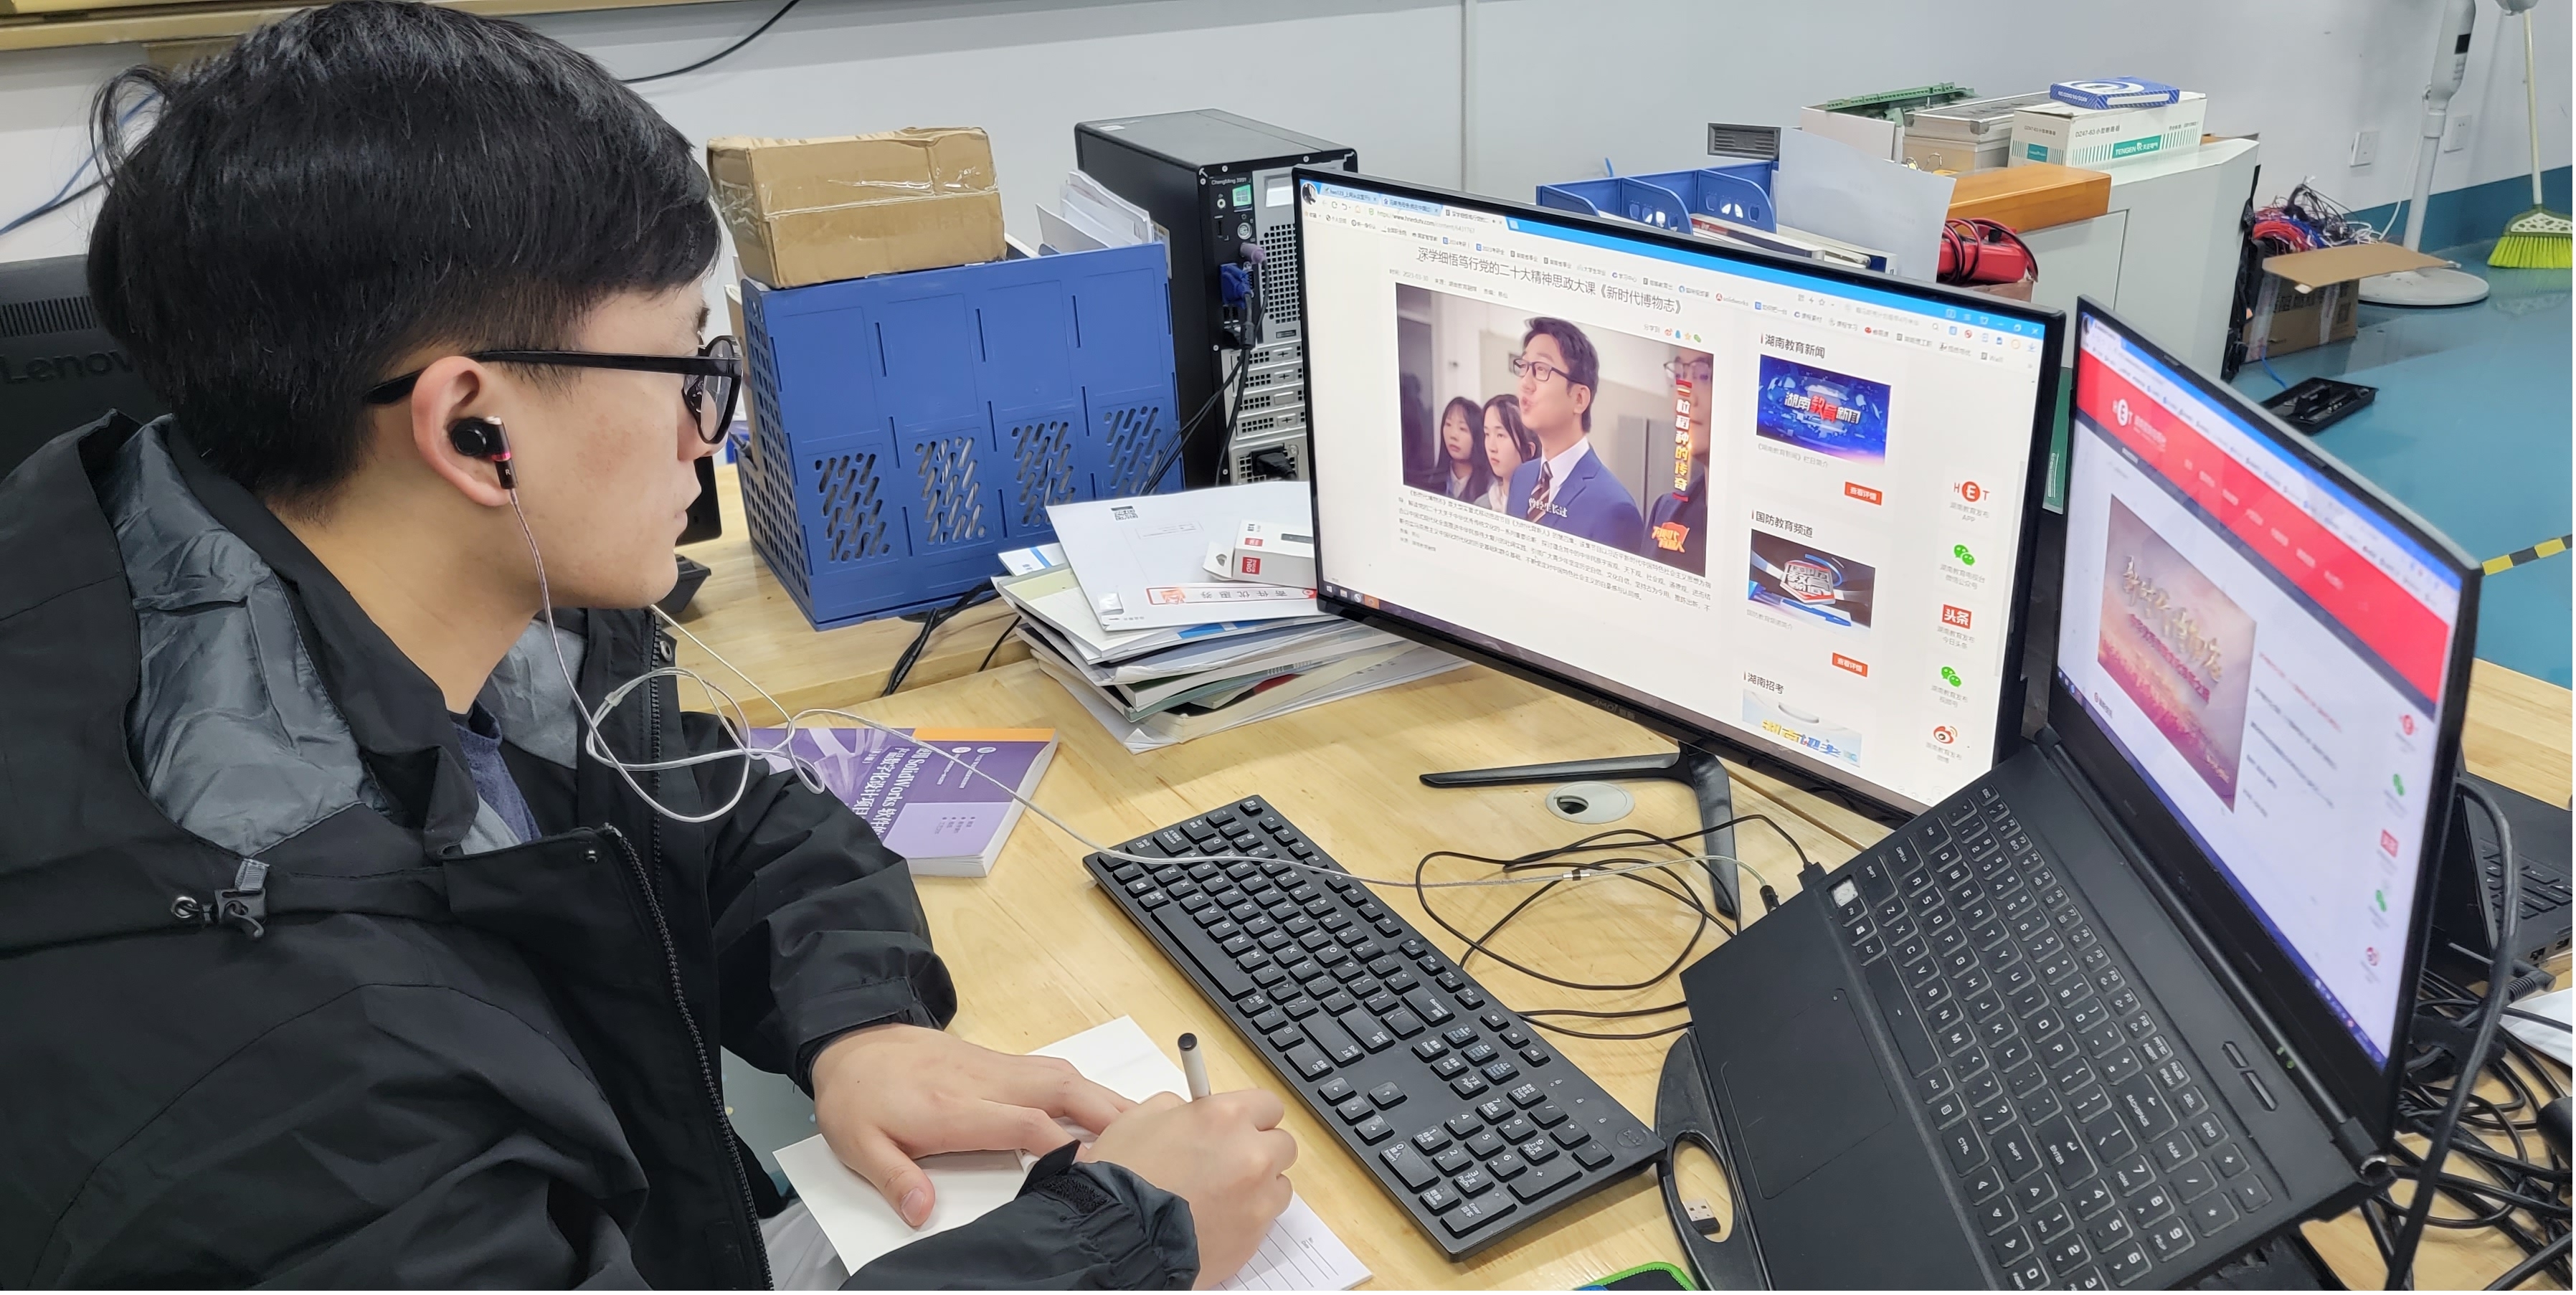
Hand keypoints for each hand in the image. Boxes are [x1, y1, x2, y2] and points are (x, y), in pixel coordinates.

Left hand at [811, 1023, 1131, 1226]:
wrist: (851, 1041)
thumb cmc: (858, 1096)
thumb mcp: (859, 1145)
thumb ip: (895, 1180)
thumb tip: (923, 1213)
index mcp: (954, 1108)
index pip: (1024, 1125)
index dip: (1064, 1147)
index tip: (1097, 1168)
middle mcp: (986, 1082)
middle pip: (1061, 1090)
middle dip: (1108, 1112)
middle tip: (1152, 1137)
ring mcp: (996, 1068)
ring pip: (1064, 1076)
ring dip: (1105, 1096)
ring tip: (1145, 1120)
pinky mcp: (999, 1062)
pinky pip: (1053, 1070)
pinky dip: (1086, 1086)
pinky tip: (1104, 1102)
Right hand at [1082, 1090, 1297, 1288]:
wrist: (1119, 1237)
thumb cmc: (1124, 1179)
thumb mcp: (1139, 1119)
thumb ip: (1178, 1107)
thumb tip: (1193, 1111)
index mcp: (1225, 1117)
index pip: (1268, 1105)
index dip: (1252, 1116)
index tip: (1241, 1126)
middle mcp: (1251, 1153)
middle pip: (1282, 1144)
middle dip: (1260, 1149)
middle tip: (1231, 1161)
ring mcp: (1258, 1197)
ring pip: (1279, 1183)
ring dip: (1259, 1185)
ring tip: (1222, 1195)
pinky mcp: (1256, 1234)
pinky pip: (1268, 1218)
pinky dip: (1250, 1216)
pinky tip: (1220, 1218)